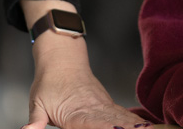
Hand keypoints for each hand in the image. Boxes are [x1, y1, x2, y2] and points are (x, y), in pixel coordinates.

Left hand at [22, 39, 149, 128]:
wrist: (62, 59)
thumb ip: (35, 122)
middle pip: (115, 124)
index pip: (94, 125)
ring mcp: (103, 105)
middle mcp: (93, 108)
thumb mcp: (36, 103)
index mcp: (76, 112)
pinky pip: (124, 114)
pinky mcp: (107, 104)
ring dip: (136, 126)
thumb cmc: (48, 83)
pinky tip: (147, 126)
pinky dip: (136, 120)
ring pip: (123, 119)